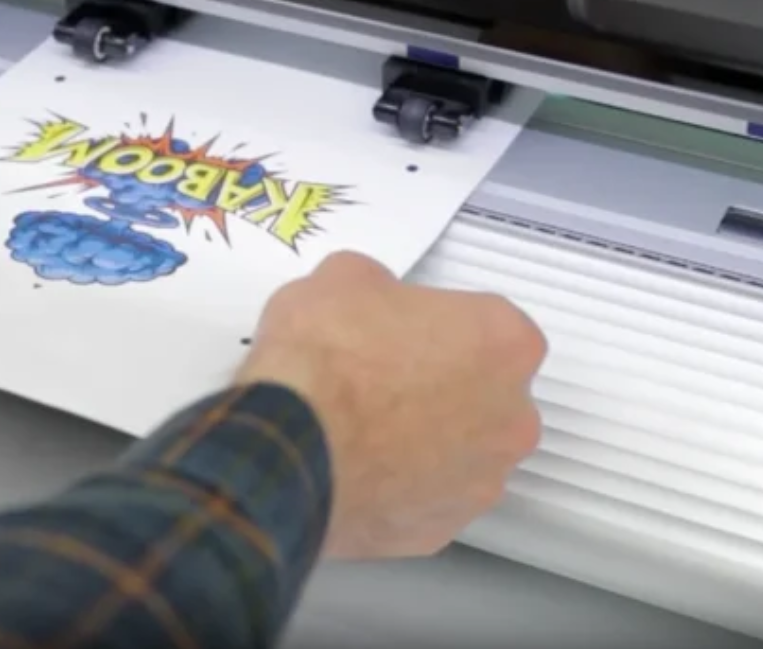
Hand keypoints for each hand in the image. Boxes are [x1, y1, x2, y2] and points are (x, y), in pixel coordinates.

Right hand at [236, 252, 545, 559]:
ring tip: (363, 423)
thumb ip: (378, 284)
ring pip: (462, 449)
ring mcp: (481, 479)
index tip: (404, 326)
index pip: (490, 323)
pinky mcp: (443, 528)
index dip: (441, 322)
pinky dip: (401, 482)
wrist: (293, 444)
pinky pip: (428, 495)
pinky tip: (356, 462)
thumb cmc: (328, 358)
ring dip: (426, 436)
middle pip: (488, 391)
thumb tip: (369, 296)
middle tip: (383, 372)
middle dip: (443, 382)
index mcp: (502, 341)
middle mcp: (511, 415)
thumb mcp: (343, 276)